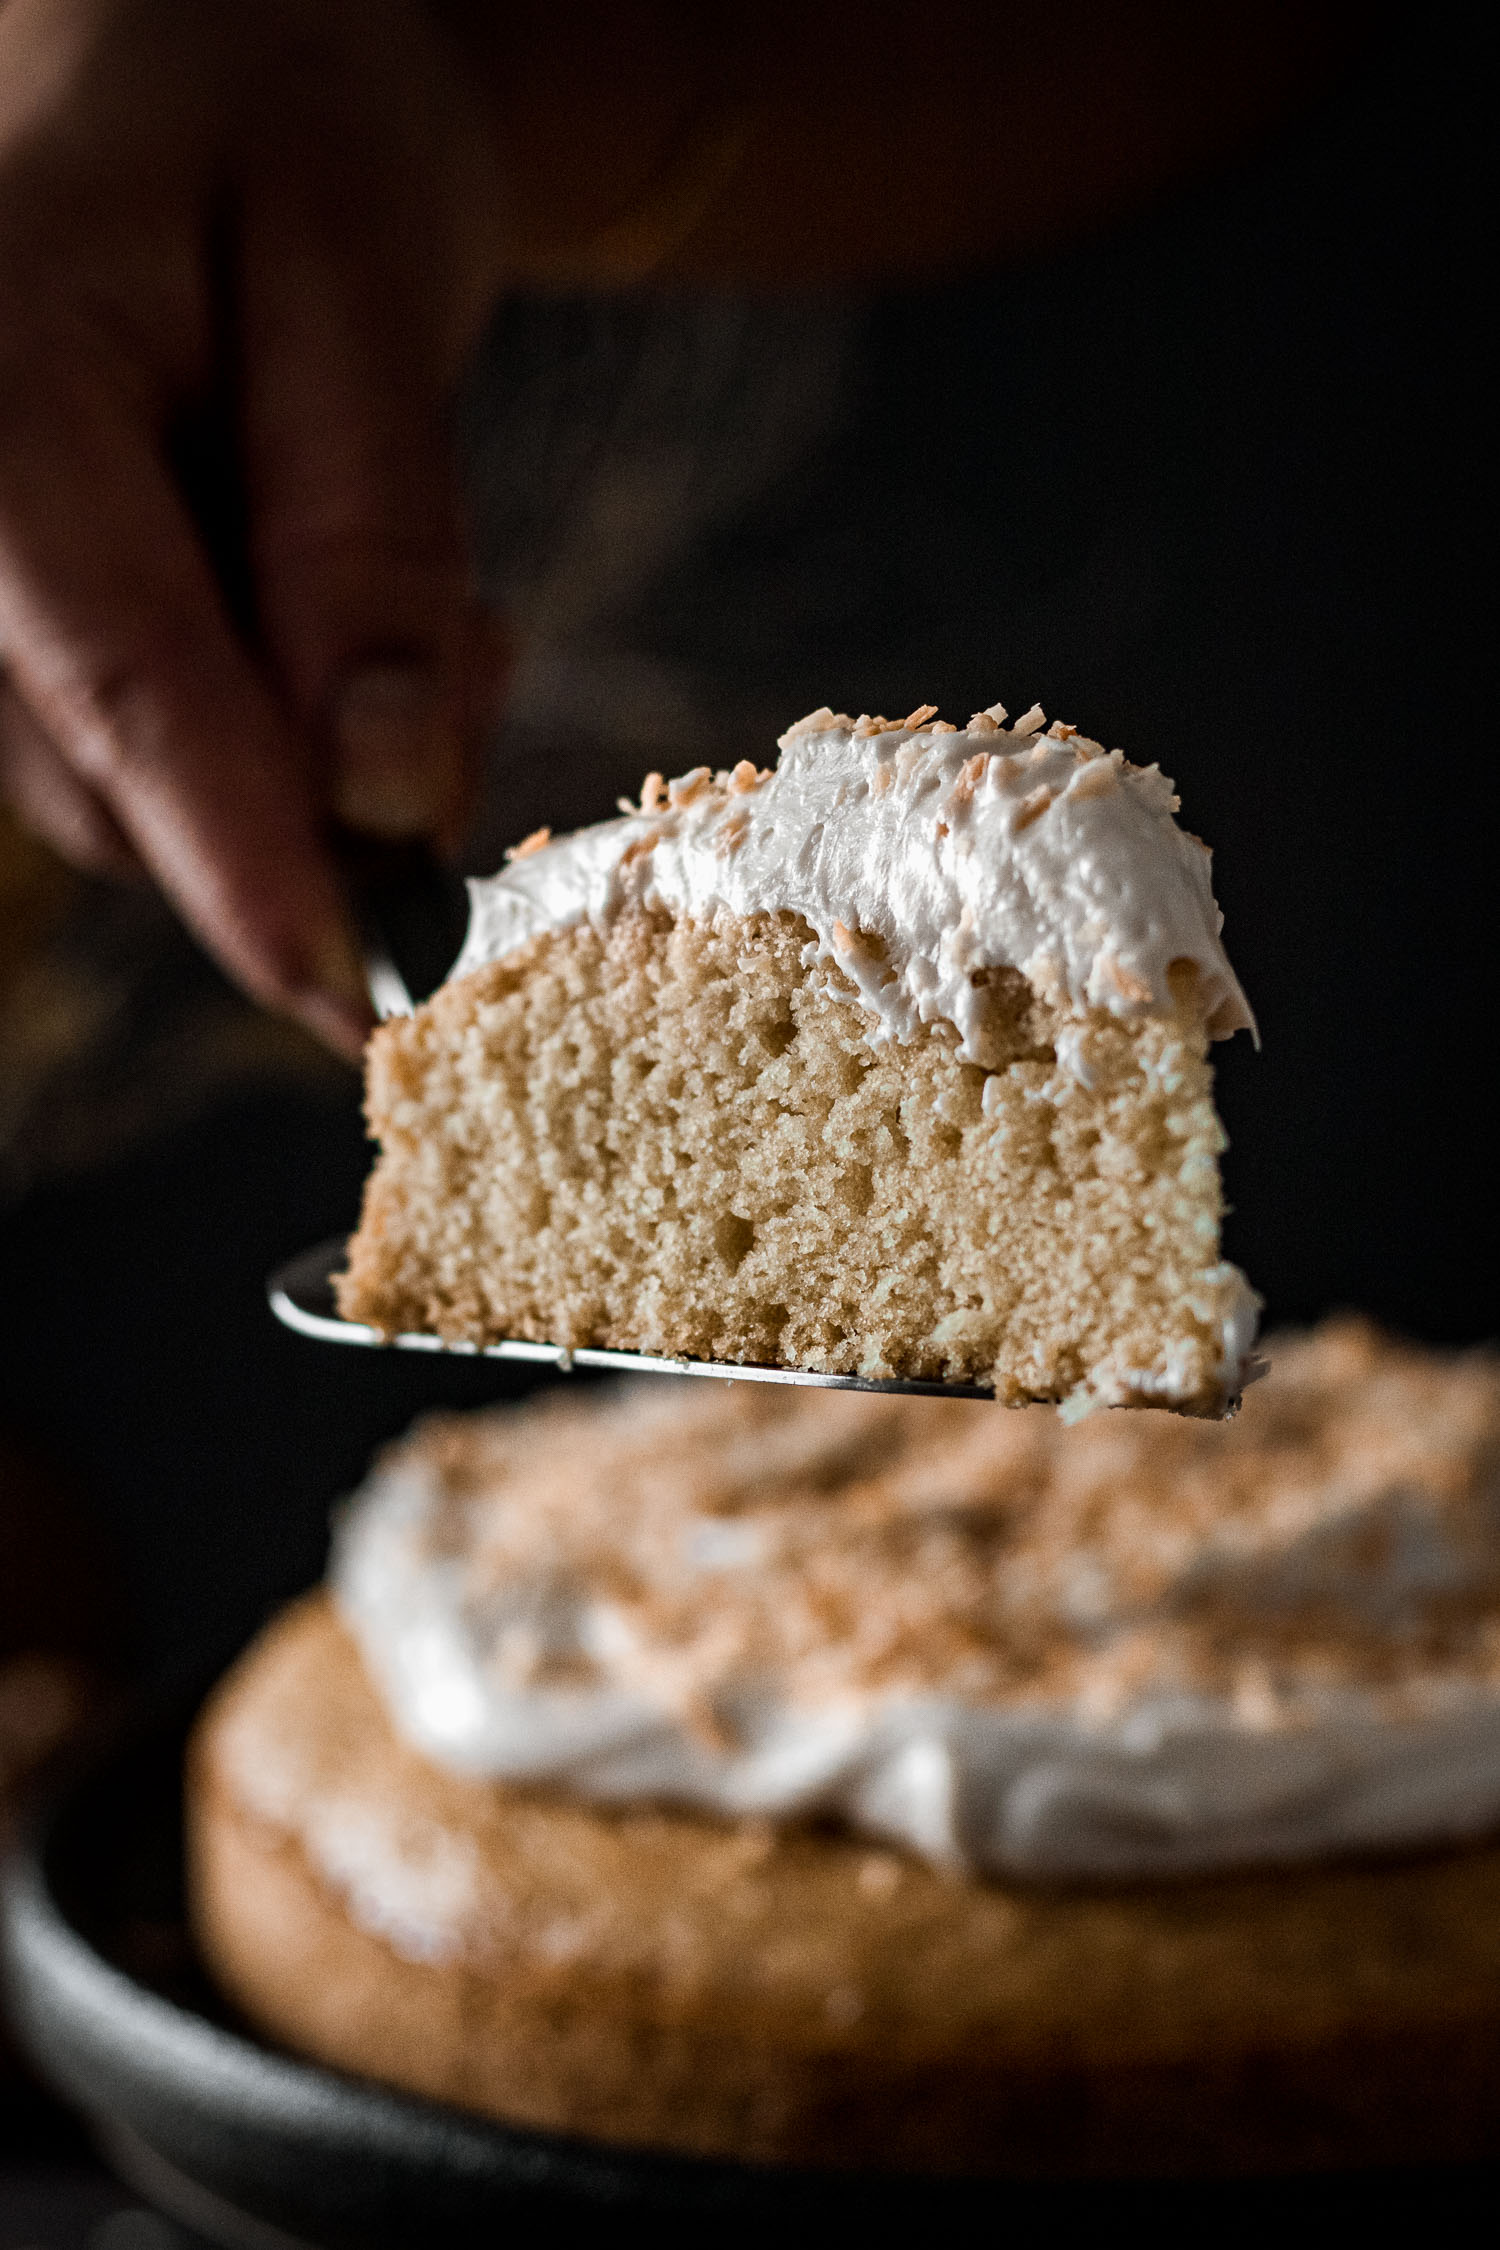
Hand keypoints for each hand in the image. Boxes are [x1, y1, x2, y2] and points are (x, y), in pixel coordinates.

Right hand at [0, 0, 506, 1055]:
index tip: (360, 1006)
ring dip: (316, 771)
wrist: (176, 35)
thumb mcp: (358, 268)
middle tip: (482, 658)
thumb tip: (387, 790)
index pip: (125, 689)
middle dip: (329, 804)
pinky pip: (156, 742)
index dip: (250, 869)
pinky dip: (284, 738)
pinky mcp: (25, 615)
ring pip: (144, 785)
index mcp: (0, 404)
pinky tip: (349, 624)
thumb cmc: (267, 95)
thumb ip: (368, 531)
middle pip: (130, 773)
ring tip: (431, 602)